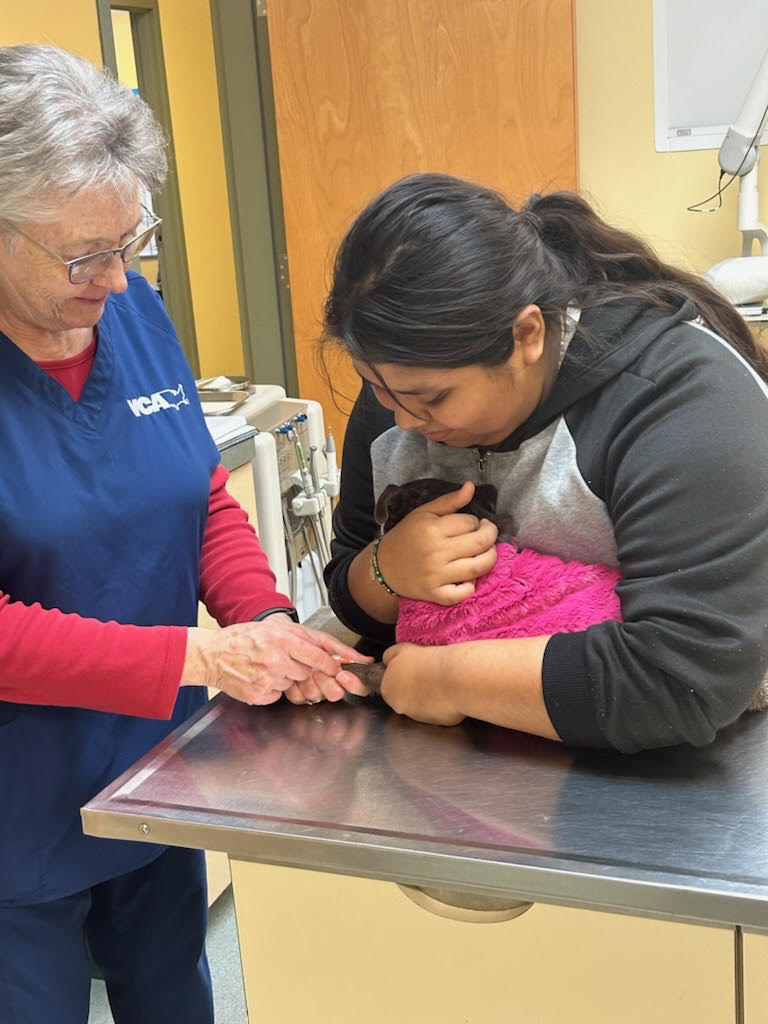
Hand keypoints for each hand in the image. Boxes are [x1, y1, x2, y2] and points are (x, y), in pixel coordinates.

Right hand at [182, 615, 370, 705]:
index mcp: (282, 639)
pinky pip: (279, 695)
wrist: (212, 654)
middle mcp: (276, 659)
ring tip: (268, 667)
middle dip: (304, 669)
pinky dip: (274, 689)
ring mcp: (268, 679)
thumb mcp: (275, 628)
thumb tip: (335, 653)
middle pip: (309, 673)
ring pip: (294, 685)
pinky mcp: (260, 695)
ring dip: (288, 679)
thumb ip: (305, 638)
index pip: (320, 656)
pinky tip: (261, 677)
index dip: (333, 665)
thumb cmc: (243, 639)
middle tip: (289, 662)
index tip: (341, 669)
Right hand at [375, 481, 497, 604]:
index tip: (472, 524)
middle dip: (490, 535)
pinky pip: (463, 593)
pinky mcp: (435, 594)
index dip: (476, 522)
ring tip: (485, 552)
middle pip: (481, 543)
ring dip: (489, 558)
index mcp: (432, 529)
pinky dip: (471, 587)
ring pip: (478, 567)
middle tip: (487, 533)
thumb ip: (449, 501)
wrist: (384, 566)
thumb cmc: (407, 536)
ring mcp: (436, 575)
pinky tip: (469, 578)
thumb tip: (471, 487)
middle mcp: (436, 552)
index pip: (470, 522)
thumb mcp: (424, 513)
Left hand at [380, 643, 464, 725]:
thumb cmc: (429, 661)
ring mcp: (418, 717)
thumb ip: (390, 656)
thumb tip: (388, 660)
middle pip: (403, 697)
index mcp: (388, 689)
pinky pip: (437, 712)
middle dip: (413, 688)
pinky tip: (448, 691)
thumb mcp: (402, 648)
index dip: (400, 676)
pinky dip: (441, 704)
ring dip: (427, 696)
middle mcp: (400, 706)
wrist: (454, 677)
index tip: (412, 669)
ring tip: (439, 681)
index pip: (388, 686)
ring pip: (420, 706)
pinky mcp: (436, 723)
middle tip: (426, 674)